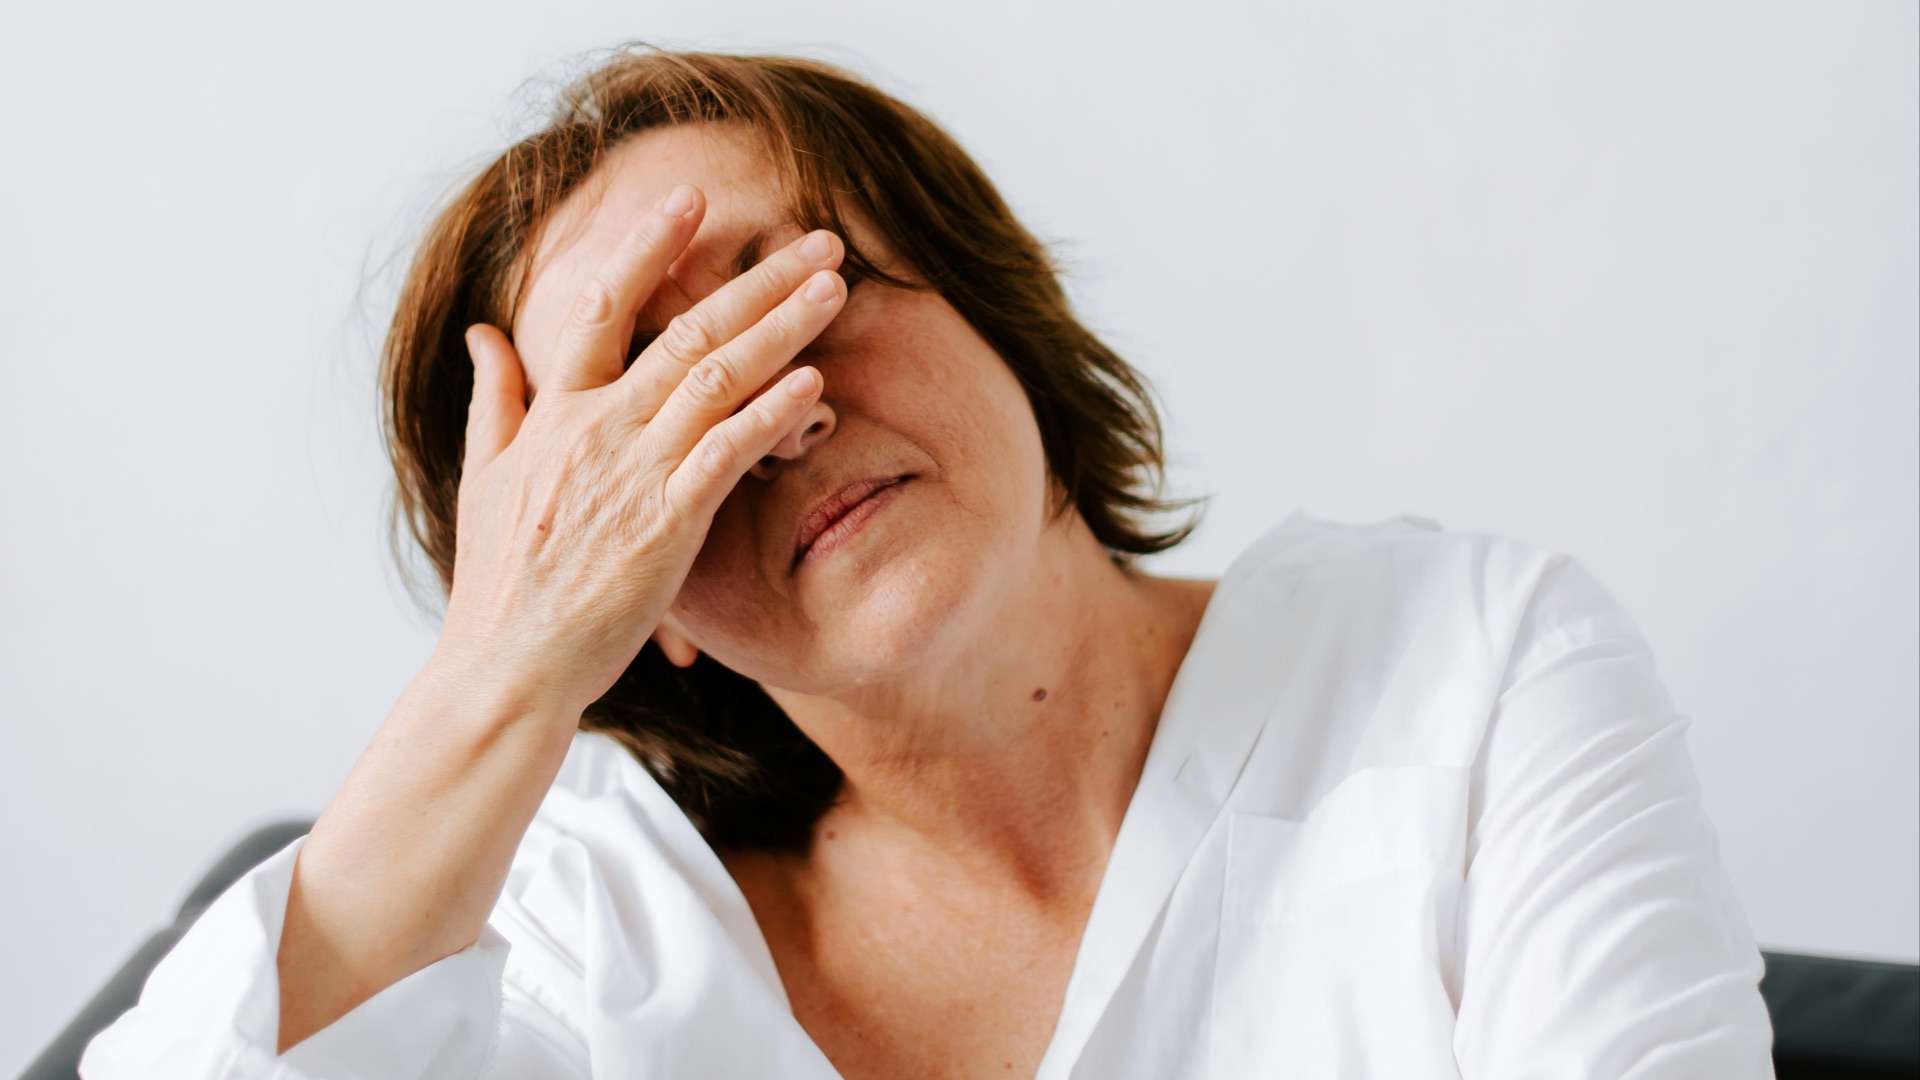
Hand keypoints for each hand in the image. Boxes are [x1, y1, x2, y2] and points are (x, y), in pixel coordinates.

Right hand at [432, 183, 844, 717]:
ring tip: (835, 286)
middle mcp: (597, 429)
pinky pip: (725, 453)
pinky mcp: (665, 526)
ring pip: (717, 377)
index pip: (602, 305)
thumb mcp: (482, 476)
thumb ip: (493, 397)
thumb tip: (483, 331)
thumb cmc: (499, 581)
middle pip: (686, 330)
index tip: (694, 198)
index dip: (649, 247)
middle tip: (820, 237)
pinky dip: (769, 412)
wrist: (507, 668)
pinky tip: (812, 379)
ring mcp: (633, 474)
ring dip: (782, 326)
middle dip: (757, 278)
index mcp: (554, 412)